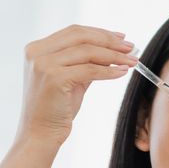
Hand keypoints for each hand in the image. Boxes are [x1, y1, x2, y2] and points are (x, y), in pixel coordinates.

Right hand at [18, 25, 138, 146]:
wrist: (40, 135)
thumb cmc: (55, 110)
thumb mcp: (70, 78)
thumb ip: (85, 62)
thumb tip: (114, 48)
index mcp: (36, 49)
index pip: (74, 32)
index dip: (100, 33)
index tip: (121, 38)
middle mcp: (37, 53)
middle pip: (81, 36)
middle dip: (109, 41)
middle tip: (131, 48)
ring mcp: (43, 65)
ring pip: (87, 51)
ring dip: (114, 55)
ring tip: (132, 61)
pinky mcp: (54, 78)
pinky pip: (89, 70)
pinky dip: (108, 71)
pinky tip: (121, 73)